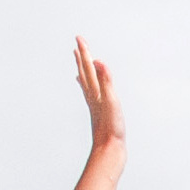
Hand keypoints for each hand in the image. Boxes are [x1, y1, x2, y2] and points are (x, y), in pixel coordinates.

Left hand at [71, 35, 120, 149]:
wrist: (109, 151)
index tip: (79, 38)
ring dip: (83, 72)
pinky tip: (88, 90)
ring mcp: (94, 106)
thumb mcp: (111, 101)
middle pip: (85, 73)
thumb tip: (97, 61)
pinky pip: (91, 96)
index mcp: (96, 92)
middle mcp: (92, 97)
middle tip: (77, 45)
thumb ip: (106, 80)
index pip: (89, 68)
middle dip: (82, 58)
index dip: (85, 52)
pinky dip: (88, 89)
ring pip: (86, 84)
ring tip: (79, 63)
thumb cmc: (112, 128)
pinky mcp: (99, 114)